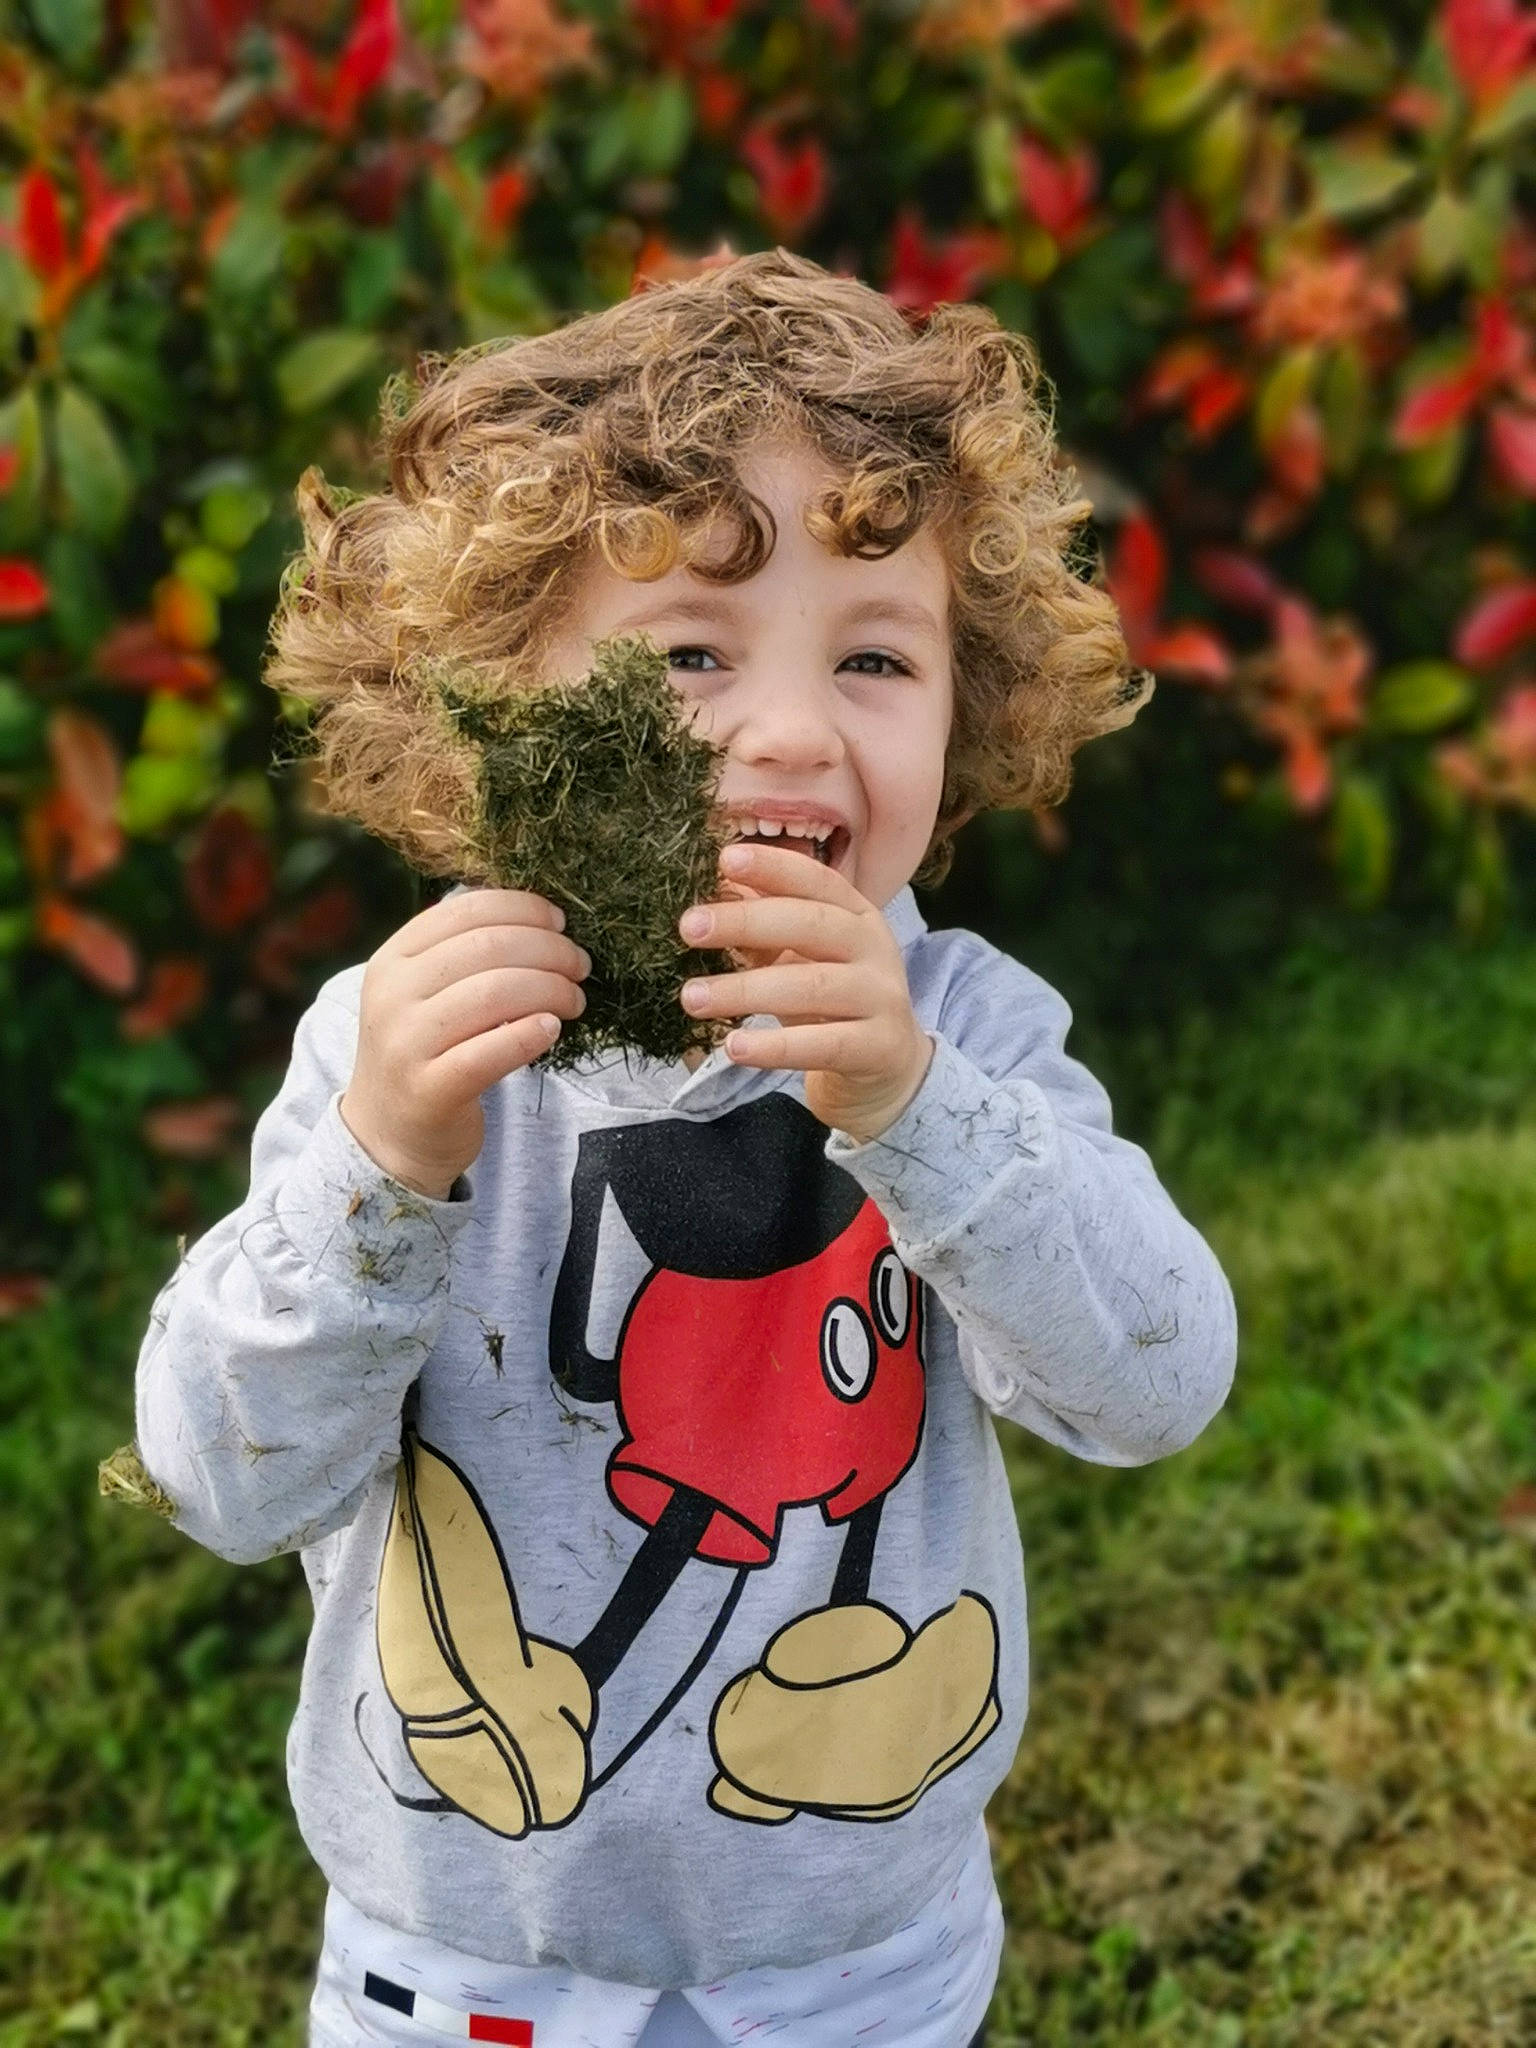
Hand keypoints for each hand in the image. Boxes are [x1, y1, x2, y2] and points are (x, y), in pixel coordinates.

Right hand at [340, 889, 590, 1197]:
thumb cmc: (426, 1051)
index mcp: (394, 958)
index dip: (525, 910)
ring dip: (550, 990)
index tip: (560, 924)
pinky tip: (551, 1029)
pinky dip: (531, 1035)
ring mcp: (406, 1043)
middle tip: (580, 966)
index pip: (468, 911)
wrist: (388, 1134)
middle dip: (549, 950)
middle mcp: (392, 995)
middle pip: (488, 948)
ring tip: (573, 1000)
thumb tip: (541, 918)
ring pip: (495, 994)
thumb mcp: (426, 991)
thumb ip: (467, 953)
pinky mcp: (429, 1090)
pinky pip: (492, 1052)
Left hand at [677, 843, 933, 1144]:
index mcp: (856, 915)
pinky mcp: (879, 1047)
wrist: (888, 1066)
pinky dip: (775, 1046)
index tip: (724, 859)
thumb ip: (764, 927)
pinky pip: (823, 1045)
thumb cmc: (832, 1002)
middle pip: (812, 925)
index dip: (774, 867)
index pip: (817, 880)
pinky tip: (734, 1046)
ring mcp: (881, 997)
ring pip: (811, 986)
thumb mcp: (801, 958)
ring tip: (692, 998)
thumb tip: (712, 887)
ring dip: (745, 990)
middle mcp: (874, 949)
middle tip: (688, 927)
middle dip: (746, 922)